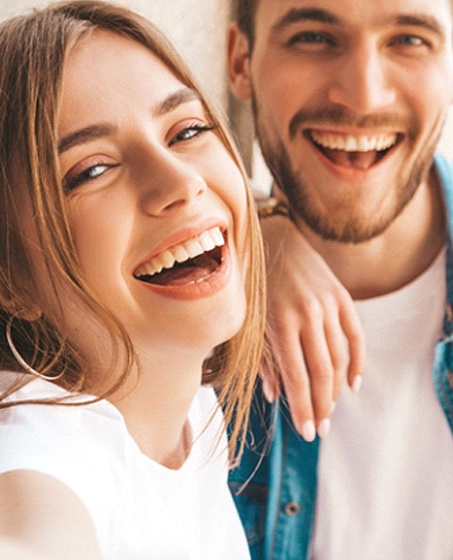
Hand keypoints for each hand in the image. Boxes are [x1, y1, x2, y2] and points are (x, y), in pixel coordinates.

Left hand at [260, 214, 365, 440]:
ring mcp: (327, 304)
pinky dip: (358, 362)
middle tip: (322, 429)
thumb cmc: (253, 284)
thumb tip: (275, 396)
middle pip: (321, 372)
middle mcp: (307, 314)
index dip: (303, 408)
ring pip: (340, 358)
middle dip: (322, 406)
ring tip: (330, 408)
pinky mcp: (341, 296)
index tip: (308, 432)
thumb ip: (263, 359)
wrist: (273, 238)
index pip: (297, 377)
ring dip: (336, 389)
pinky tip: (354, 384)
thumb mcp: (250, 321)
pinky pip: (356, 335)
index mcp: (280, 323)